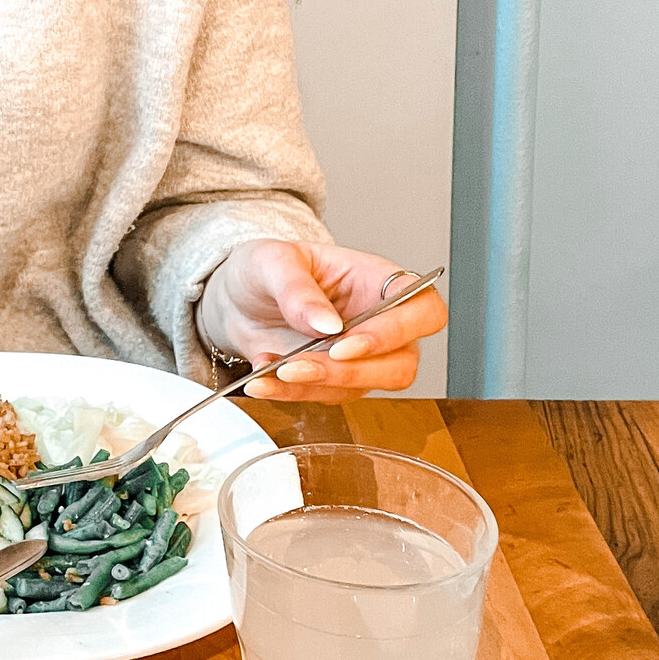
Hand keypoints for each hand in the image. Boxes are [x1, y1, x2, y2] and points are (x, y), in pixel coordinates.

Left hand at [195, 239, 446, 398]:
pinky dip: (290, 393)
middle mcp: (379, 322)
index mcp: (377, 281)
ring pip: (366, 387)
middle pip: (402, 363)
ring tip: (275, 369)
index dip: (398, 332)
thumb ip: (298, 290)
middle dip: (353, 371)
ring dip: (318, 385)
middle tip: (303, 363)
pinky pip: (324, 397)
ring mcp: (360, 357)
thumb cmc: (265, 268)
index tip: (346, 343)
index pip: (423, 311)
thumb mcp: (273, 262)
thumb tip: (327, 324)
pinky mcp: (334, 381)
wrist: (235, 298)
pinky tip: (262, 379)